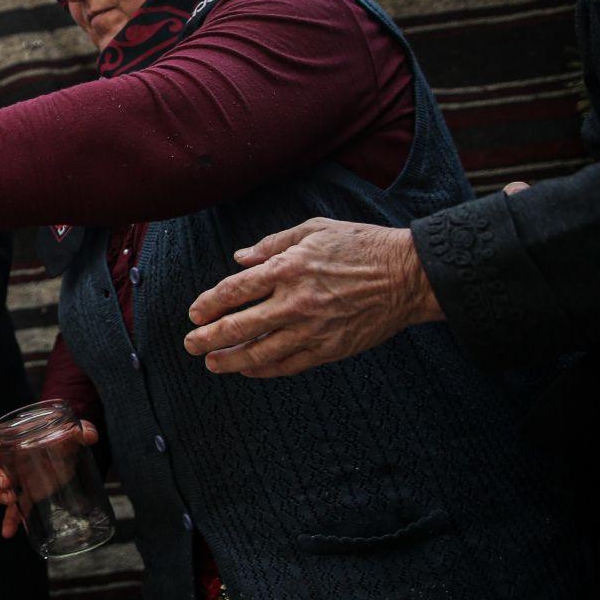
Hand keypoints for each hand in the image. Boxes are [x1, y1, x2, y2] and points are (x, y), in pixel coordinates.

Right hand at [0, 420, 99, 539]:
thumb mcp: (72, 433)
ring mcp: (14, 479)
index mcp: (14, 439)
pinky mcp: (24, 495)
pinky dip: (9, 520)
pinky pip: (11, 509)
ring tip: (11, 499)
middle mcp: (9, 459)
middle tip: (5, 482)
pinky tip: (8, 532)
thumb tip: (90, 435)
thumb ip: (83, 430)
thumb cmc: (64, 440)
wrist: (70, 456)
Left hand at [182, 217, 444, 377]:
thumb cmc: (361, 246)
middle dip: (208, 338)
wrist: (409, 275)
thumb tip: (239, 258)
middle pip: (238, 326)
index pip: (233, 291)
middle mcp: (294, 302)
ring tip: (211, 364)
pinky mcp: (329, 348)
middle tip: (190, 345)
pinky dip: (264, 369)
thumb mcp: (315, 230)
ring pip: (259, 352)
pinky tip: (248, 369)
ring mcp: (312, 329)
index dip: (208, 304)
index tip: (195, 313)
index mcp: (287, 269)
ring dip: (230, 360)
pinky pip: (288, 365)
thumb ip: (273, 244)